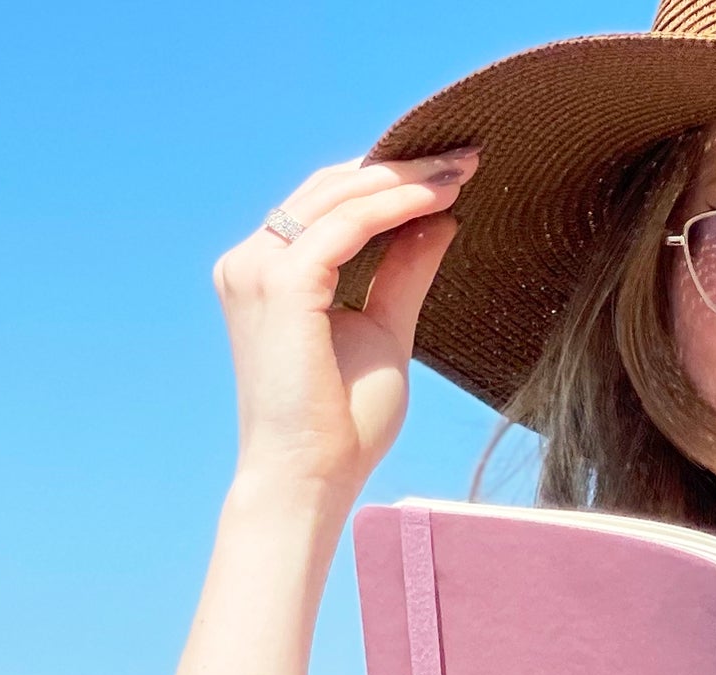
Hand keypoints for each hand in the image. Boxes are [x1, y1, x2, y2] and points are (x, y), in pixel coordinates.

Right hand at [207, 147, 478, 493]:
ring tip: (462, 169)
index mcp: (266, 271)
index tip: (451, 168)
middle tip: (465, 155)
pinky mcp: (281, 283)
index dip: (387, 177)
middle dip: (402, 166)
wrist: (311, 478)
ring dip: (406, 178)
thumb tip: (439, 219)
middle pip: (331, 188)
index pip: (326, 203)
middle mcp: (250, 261)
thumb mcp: (384, 329)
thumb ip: (404, 273)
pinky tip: (442, 199)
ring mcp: (256, 268)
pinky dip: (397, 205)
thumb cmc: (343, 421)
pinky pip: (348, 225)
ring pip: (340, 196)